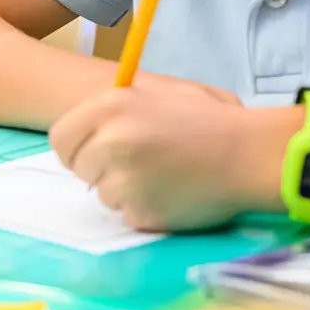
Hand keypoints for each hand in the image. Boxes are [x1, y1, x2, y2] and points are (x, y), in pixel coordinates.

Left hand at [50, 79, 274, 231]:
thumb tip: (89, 129)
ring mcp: (124, 180)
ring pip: (104, 194)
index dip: (76, 148)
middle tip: (138, 165)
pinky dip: (146, 209)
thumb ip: (117, 108)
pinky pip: (128, 214)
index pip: (60, 139)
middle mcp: (109, 142)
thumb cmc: (210, 119)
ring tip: (164, 175)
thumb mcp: (157, 94)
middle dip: (101, 170)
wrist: (249, 153)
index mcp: (109, 107)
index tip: (94, 153)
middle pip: (80, 169)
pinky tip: (174, 193)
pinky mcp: (141, 212)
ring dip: (126, 190)